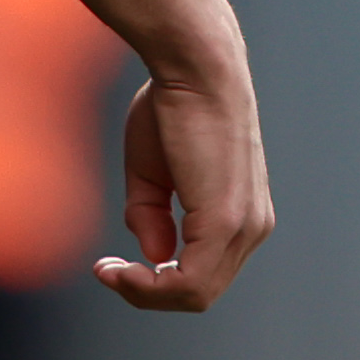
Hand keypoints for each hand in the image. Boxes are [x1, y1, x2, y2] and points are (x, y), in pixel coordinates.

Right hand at [97, 47, 272, 314]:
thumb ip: (153, 215)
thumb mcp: (153, 172)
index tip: (111, 266)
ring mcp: (243, 226)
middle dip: (147, 291)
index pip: (204, 273)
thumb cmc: (173, 104)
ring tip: (110, 272)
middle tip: (107, 272)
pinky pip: (189, 282)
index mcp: (242, 214)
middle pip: (200, 292)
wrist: (193, 66)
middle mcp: (252, 226)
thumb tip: (154, 254)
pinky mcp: (225, 221)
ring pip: (195, 294)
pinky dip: (149, 287)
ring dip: (145, 292)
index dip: (156, 281)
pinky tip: (119, 271)